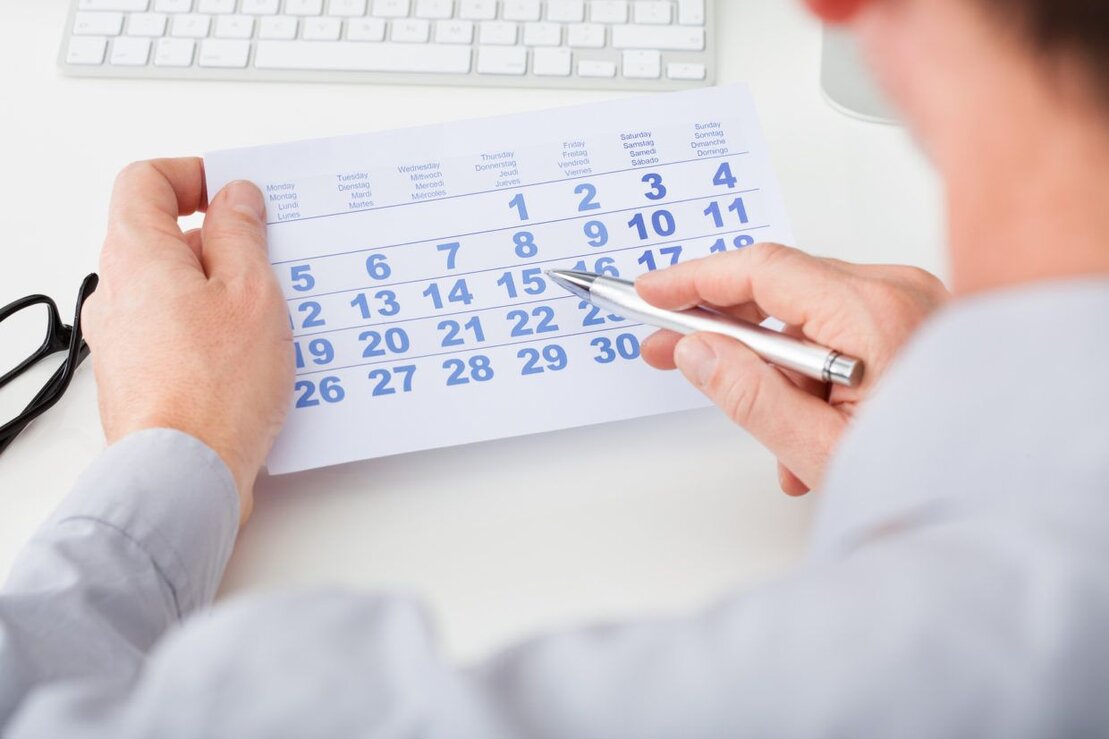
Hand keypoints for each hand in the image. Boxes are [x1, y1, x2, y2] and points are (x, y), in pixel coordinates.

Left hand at [81, 158, 292, 521]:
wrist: (185, 472)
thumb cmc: (214, 388)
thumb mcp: (250, 291)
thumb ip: (241, 233)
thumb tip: (236, 200)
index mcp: (136, 255)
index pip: (145, 181)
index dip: (192, 175)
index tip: (233, 194)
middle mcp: (116, 293)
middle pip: (161, 236)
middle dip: (219, 238)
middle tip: (267, 257)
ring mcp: (123, 338)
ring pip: (173, 288)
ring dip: (220, 289)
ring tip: (267, 316)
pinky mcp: (140, 375)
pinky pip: (177, 331)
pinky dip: (212, 329)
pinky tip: (251, 356)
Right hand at [636, 243, 947, 494]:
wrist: (1008, 498)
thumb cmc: (941, 474)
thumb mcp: (823, 448)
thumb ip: (749, 395)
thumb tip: (697, 352)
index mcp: (876, 314)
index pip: (764, 272)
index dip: (696, 280)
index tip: (653, 292)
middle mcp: (899, 293)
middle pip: (782, 289)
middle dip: (722, 327)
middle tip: (668, 347)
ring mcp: (912, 304)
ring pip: (807, 316)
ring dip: (774, 367)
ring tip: (771, 435)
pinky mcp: (915, 320)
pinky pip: (839, 330)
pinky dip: (811, 372)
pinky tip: (808, 427)